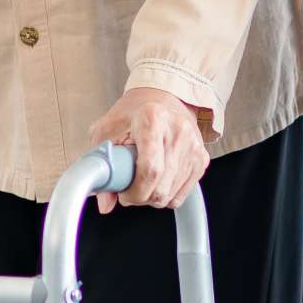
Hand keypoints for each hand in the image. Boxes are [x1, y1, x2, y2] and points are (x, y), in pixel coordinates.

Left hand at [86, 86, 213, 214]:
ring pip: (171, 195)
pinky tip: (157, 180)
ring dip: (152, 198)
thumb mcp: (106, 131)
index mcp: (152, 118)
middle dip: (140, 198)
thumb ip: (100, 165)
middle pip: (161, 187)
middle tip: (128, 190)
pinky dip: (166, 195)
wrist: (161, 98)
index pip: (150, 169)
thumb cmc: (132, 115)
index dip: (134, 191)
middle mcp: (178, 130)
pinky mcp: (202, 158)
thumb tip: (105, 204)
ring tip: (141, 181)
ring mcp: (193, 146)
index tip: (123, 194)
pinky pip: (183, 194)